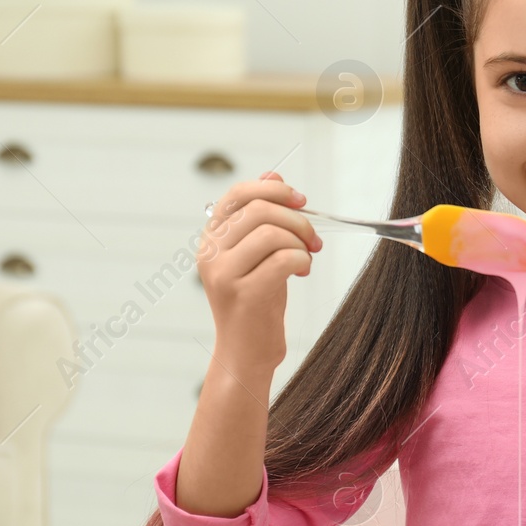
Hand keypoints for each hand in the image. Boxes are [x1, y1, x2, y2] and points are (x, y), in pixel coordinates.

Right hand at [199, 171, 321, 382]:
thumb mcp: (258, 254)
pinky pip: (283, 259)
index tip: (301, 201)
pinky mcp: (243, 293)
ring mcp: (223, 273)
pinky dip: (301, 260)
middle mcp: (210, 253)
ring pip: (272, 233)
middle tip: (315, 239)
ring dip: (301, 242)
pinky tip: (302, 272)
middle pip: (260, 210)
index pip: (238, 194)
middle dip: (297, 219)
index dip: (274, 190)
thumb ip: (262, 218)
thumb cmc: (256, 302)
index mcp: (210, 238)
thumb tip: (274, 173)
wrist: (247, 353)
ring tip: (306, 258)